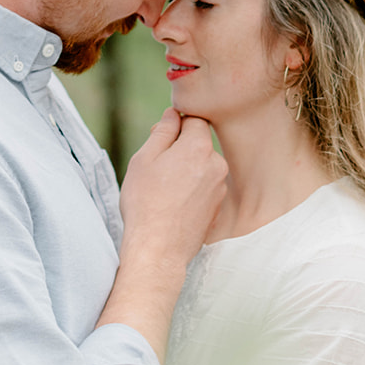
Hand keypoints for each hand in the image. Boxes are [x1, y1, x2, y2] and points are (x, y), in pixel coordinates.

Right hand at [118, 108, 226, 268]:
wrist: (158, 249)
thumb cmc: (146, 203)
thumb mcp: (144, 159)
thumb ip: (162, 131)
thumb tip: (173, 114)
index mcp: (199, 147)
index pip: (194, 120)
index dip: (175, 126)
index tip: (159, 141)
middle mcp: (217, 165)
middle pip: (199, 145)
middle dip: (180, 150)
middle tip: (155, 169)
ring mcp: (220, 188)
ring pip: (202, 167)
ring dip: (186, 172)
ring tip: (163, 191)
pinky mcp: (218, 208)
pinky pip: (204, 188)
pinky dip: (191, 191)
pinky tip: (173, 205)